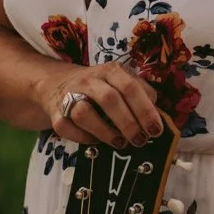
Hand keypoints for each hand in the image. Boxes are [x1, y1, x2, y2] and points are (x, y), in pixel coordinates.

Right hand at [42, 62, 162, 148]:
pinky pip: (67, 128)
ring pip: (84, 113)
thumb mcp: (122, 82)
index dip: (144, 110)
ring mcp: (69, 96)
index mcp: (110, 71)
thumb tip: (157, 115)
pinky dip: (83, 138)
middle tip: (139, 140)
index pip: (130, 87)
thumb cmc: (100, 87)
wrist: (58, 84)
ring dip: (105, 132)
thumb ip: (141, 94)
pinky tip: (96, 141)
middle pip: (109, 99)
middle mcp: (89, 80)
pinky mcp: (56, 113)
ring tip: (120, 143)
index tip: (156, 130)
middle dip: (128, 123)